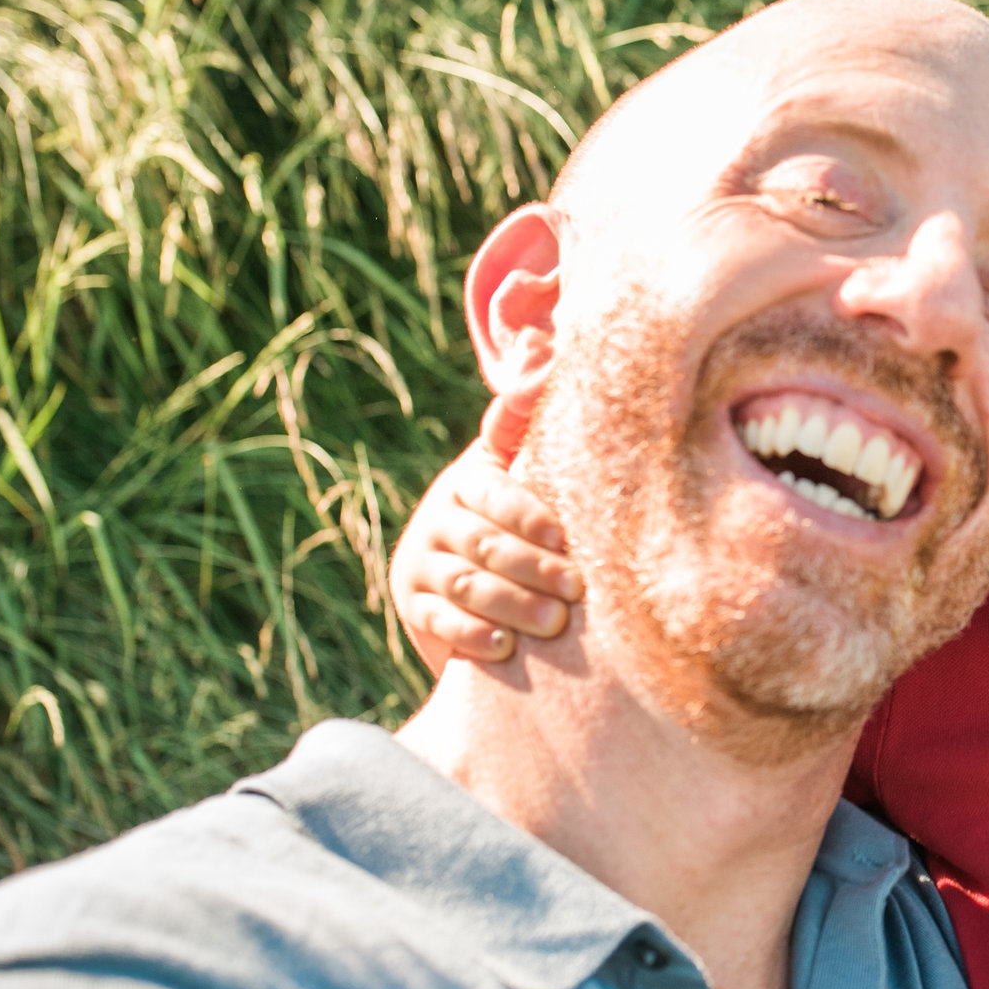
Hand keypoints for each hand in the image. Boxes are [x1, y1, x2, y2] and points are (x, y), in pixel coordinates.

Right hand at [390, 401, 582, 671]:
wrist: (467, 576)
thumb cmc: (516, 513)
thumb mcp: (519, 467)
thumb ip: (528, 418)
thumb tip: (543, 341)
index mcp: (467, 480)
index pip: (493, 495)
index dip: (530, 517)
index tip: (566, 540)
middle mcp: (437, 518)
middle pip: (483, 544)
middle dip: (532, 568)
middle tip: (576, 591)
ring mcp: (420, 563)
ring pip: (465, 585)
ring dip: (511, 604)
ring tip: (553, 623)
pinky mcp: (412, 606)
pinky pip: (439, 622)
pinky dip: (472, 635)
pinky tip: (505, 647)